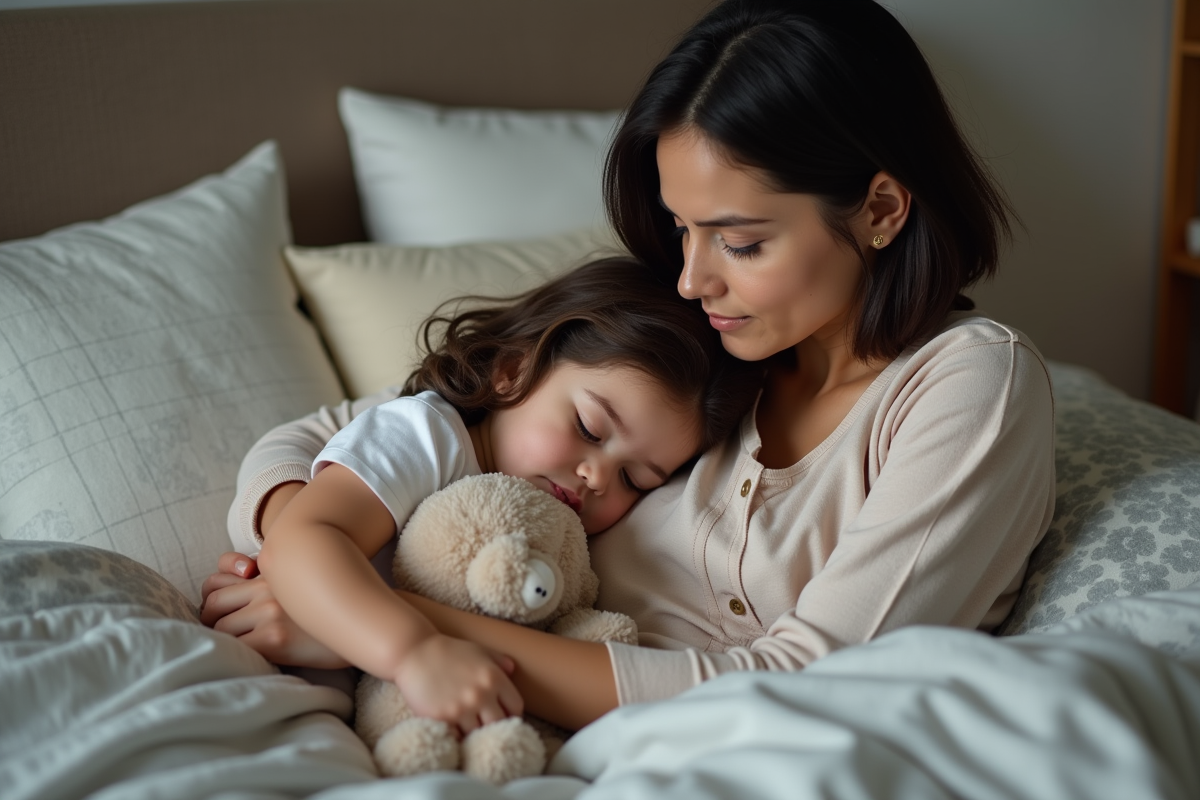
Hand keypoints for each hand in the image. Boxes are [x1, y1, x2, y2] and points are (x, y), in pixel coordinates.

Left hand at [200, 552, 349, 668]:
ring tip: (241, 649)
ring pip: (221, 628)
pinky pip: (237, 648)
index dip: (212, 597)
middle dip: (212, 621)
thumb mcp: (297, 588)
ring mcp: (270, 612)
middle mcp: (267, 588)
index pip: (218, 577)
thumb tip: (238, 586)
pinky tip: (254, 660)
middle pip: (213, 603)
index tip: (224, 613)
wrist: (363, 628)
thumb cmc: (329, 613)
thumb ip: (267, 584)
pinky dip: (238, 657)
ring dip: (225, 641)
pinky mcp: (275, 638)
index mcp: (271, 573)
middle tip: (226, 635)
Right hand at [393, 633, 522, 735]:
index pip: (516, 707)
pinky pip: (457, 737)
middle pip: (499, 724)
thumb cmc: (447, 650)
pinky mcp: (442, 718)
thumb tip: (512, 669)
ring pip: (478, 734)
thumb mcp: (477, 650)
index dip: (512, 713)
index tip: (504, 716)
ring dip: (474, 731)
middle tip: (486, 725)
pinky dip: (457, 735)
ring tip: (469, 727)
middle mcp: (481, 694)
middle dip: (494, 726)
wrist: (413, 652)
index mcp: (494, 677)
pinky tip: (454, 727)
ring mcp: (462, 708)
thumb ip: (498, 660)